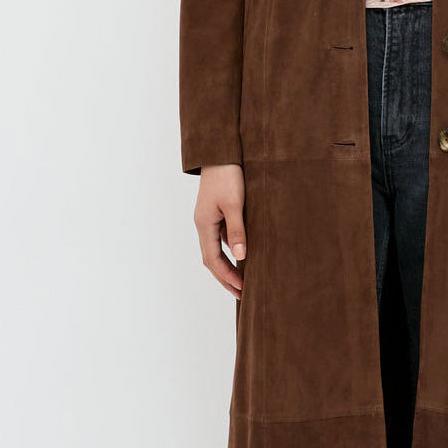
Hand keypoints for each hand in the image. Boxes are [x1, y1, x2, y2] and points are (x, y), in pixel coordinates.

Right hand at [194, 164, 247, 296]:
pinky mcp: (217, 213)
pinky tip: (243, 256)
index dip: (226, 277)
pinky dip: (231, 252)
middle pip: (211, 259)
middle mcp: (204, 225)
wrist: (221, 152)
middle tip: (241, 294)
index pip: (212, 260)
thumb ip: (238, 230)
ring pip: (215, 250)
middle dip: (225, 278)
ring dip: (227, 267)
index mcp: (204, 225)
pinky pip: (222, 239)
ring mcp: (209, 219)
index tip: (242, 290)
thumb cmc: (228, 175)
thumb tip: (241, 256)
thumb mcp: (235, 203)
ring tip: (242, 281)